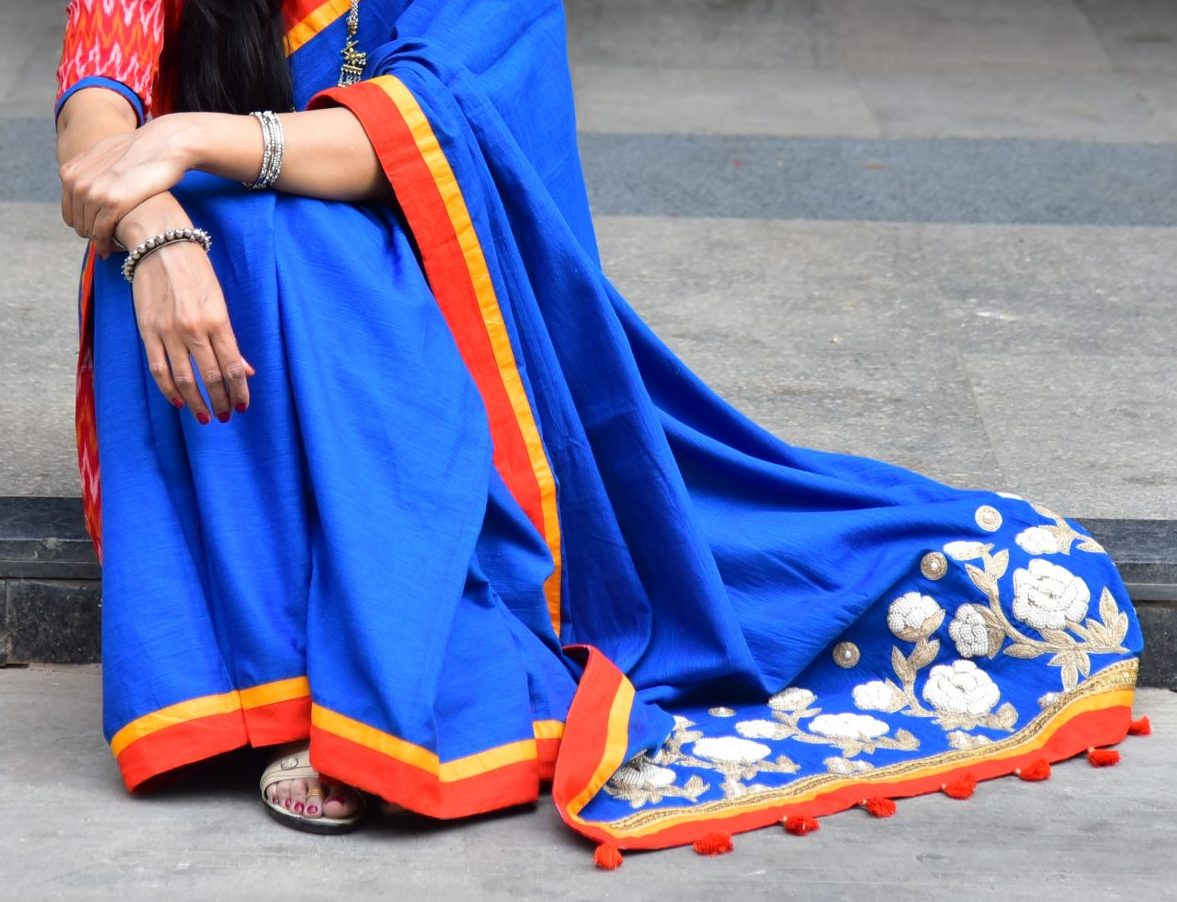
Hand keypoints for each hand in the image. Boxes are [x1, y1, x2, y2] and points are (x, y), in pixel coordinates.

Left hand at [59, 114, 196, 256]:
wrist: (163, 144)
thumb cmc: (140, 150)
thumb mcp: (103, 153)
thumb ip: (89, 168)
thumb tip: (86, 180)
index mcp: (70, 172)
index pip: (69, 210)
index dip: (84, 224)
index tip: (99, 231)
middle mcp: (77, 183)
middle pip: (78, 223)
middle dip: (92, 234)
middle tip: (109, 242)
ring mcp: (93, 194)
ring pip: (88, 230)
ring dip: (101, 241)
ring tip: (115, 246)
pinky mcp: (113, 204)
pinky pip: (102, 233)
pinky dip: (107, 244)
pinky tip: (117, 248)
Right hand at [120, 195, 255, 422]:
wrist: (161, 246)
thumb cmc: (197, 273)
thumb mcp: (220, 303)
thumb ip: (230, 339)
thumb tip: (246, 370)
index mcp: (218, 322)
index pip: (232, 367)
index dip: (239, 391)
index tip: (243, 406)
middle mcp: (194, 330)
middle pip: (210, 377)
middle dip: (220, 401)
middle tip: (225, 416)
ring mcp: (169, 332)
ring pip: (184, 379)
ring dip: (196, 403)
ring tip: (205, 417)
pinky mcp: (147, 330)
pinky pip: (158, 368)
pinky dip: (168, 389)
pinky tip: (179, 402)